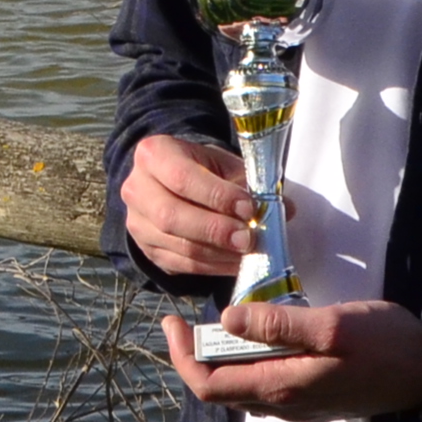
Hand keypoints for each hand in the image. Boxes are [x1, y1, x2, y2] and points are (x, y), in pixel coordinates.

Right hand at [122, 133, 257, 281]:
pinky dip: (213, 267)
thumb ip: (249, 184)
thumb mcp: (222, 165)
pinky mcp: (147, 250)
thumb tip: (285, 208)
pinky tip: (236, 262)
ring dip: (218, 253)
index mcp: (153, 154)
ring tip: (248, 252)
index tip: (249, 208)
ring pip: (177, 245)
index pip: (181, 177)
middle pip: (171, 216)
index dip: (216, 195)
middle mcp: (136, 188)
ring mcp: (137, 222)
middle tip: (248, 238)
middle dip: (215, 230)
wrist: (174, 184)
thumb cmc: (204, 170)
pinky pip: (182, 265)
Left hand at [161, 300, 421, 421]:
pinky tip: (255, 339)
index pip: (209, 386)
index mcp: (283, 387)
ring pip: (242, 390)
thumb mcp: (332, 325)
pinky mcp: (316, 399)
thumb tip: (226, 322)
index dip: (182, 357)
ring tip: (213, 325)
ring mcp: (301, 406)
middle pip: (220, 391)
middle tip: (184, 320)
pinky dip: (246, 365)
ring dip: (220, 362)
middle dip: (194, 357)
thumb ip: (279, 326)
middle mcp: (286, 405)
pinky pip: (266, 388)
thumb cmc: (386, 342)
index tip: (172, 321)